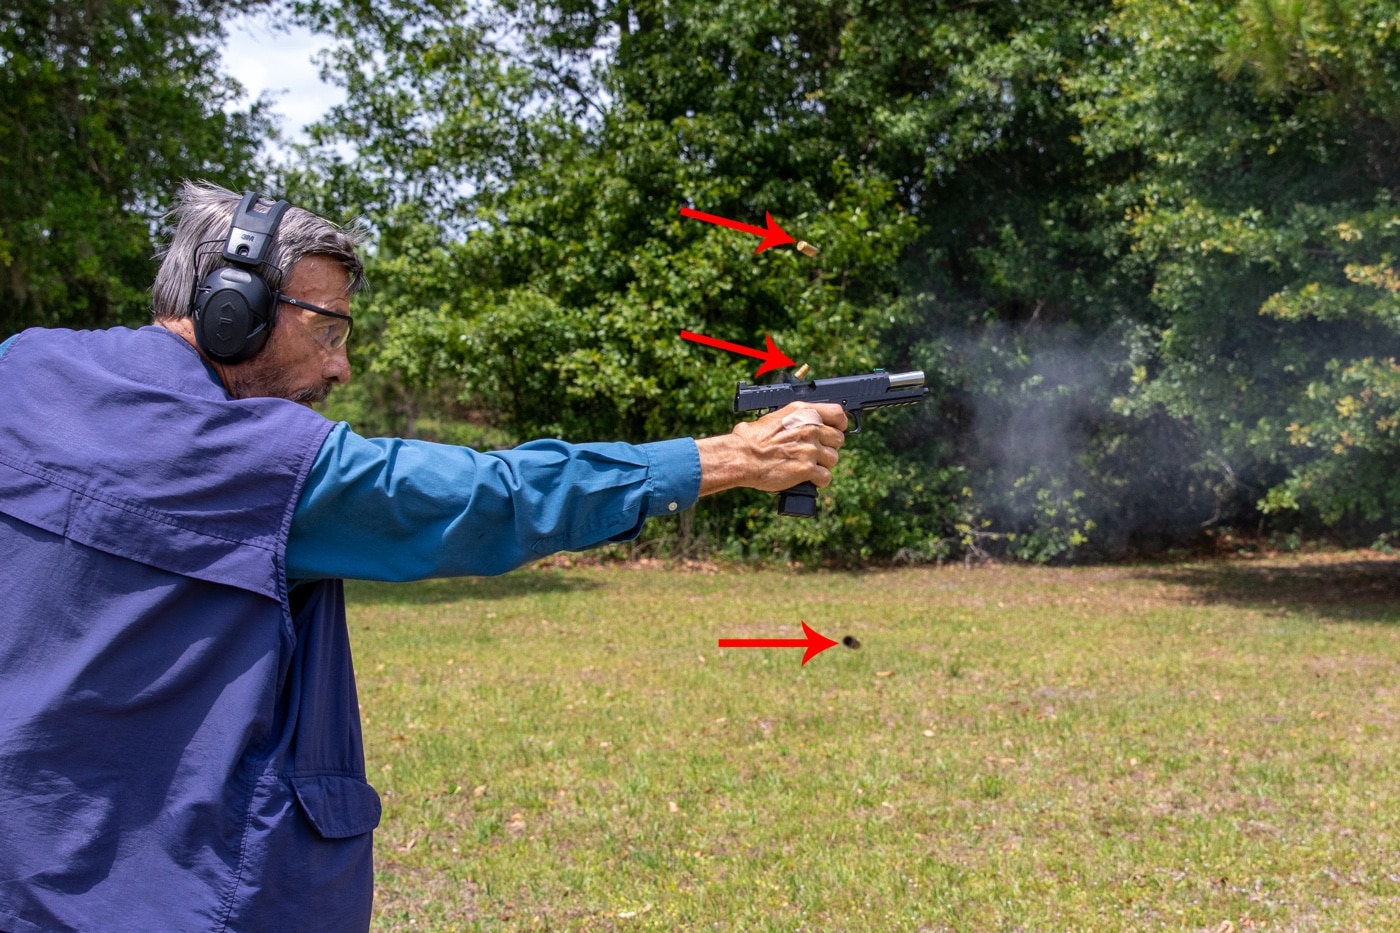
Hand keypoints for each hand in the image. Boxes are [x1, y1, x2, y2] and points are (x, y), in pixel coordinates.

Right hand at [696, 402, 848, 496]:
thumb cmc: (752, 438)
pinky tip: (809, 479)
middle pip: (838, 439)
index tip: (837, 430)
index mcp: (803, 412)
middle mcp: (810, 428)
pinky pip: (826, 476)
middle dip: (828, 447)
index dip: (840, 424)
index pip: (837, 414)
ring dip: (823, 464)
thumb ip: (797, 418)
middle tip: (815, 453)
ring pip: (833, 458)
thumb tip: (808, 422)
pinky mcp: (807, 469)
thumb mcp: (775, 417)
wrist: (742, 456)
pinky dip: (819, 480)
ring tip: (808, 466)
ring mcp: (810, 449)